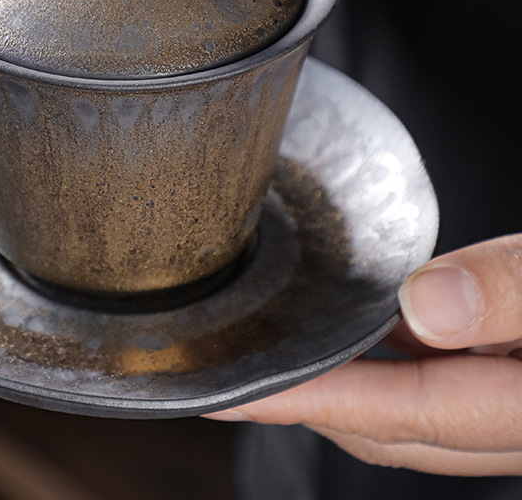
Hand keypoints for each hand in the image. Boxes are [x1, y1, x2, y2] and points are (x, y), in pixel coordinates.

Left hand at [205, 233, 521, 475]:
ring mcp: (508, 409)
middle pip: (385, 427)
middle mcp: (510, 426)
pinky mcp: (505, 382)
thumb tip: (422, 303)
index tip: (232, 391)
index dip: (307, 399)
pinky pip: (428, 383)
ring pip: (402, 411)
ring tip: (269, 356)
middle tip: (223, 380)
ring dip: (335, 386)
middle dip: (300, 404)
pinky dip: (380, 363)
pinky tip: (350, 329)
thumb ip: (508, 289)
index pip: (397, 412)